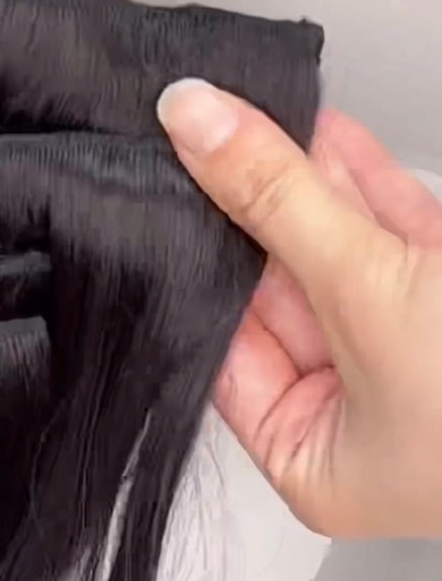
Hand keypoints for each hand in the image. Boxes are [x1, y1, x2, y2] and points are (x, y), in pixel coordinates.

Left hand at [157, 83, 441, 539]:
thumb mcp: (367, 289)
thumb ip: (279, 201)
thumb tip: (196, 125)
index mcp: (320, 466)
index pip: (225, 353)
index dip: (197, 267)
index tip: (164, 190)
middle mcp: (366, 425)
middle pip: (281, 299)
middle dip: (254, 213)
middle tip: (205, 135)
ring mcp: (419, 366)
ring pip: (342, 261)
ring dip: (309, 186)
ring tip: (258, 114)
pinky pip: (400, 244)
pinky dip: (369, 189)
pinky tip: (330, 137)